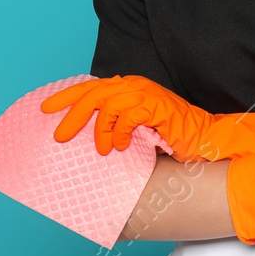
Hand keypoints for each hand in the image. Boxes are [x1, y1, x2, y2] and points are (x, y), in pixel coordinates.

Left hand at [40, 75, 254, 161]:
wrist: (210, 150)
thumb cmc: (176, 153)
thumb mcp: (137, 149)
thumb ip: (115, 145)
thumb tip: (83, 167)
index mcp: (131, 94)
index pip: (92, 88)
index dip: (67, 95)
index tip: (44, 108)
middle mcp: (138, 90)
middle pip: (94, 90)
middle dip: (71, 110)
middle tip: (57, 134)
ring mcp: (150, 97)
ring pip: (108, 99)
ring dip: (96, 125)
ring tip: (96, 149)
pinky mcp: (160, 108)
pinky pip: (129, 113)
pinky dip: (119, 130)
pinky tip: (118, 148)